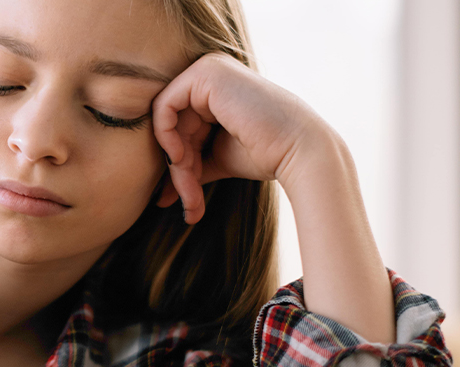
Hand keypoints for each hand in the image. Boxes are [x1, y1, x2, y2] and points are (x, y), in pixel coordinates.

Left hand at [151, 53, 326, 222]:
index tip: (186, 198)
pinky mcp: (205, 74)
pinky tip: (182, 159)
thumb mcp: (216, 158)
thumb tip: (161, 196)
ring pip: (167, 124)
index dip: (178, 166)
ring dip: (176, 165)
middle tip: (190, 203)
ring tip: (192, 194)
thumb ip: (188, 167)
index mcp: (212, 88)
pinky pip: (164, 108)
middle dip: (178, 171)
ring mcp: (207, 69)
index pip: (178, 127)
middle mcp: (208, 72)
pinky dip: (166, 138)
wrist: (298, 151)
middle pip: (171, 127)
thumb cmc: (265, 154)